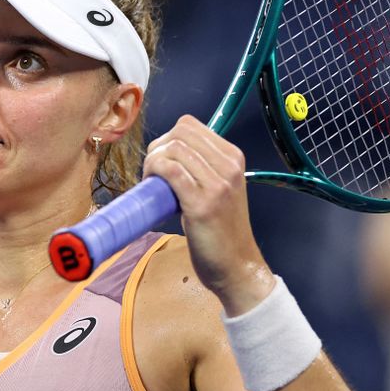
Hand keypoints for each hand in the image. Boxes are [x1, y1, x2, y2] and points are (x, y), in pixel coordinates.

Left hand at [143, 115, 273, 313]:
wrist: (236, 265)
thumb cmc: (221, 230)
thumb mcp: (221, 189)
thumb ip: (202, 168)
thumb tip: (168, 154)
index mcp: (233, 158)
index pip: (189, 125)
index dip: (167, 139)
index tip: (162, 161)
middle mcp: (229, 166)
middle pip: (179, 132)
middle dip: (158, 148)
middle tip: (153, 173)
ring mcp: (218, 184)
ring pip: (174, 149)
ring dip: (153, 162)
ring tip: (153, 183)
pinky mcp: (202, 204)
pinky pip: (171, 171)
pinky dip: (155, 173)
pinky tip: (153, 188)